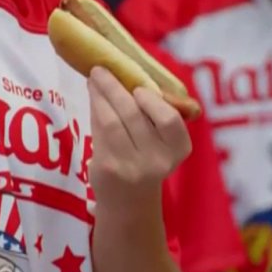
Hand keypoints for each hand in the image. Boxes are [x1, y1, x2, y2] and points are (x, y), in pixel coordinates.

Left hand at [86, 66, 191, 212]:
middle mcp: (157, 161)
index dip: (153, 101)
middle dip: (115, 88)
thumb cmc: (148, 159)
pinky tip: (93, 97)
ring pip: (111, 121)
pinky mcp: (107, 169)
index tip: (138, 88)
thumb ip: (155, 113)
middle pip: (133, 115)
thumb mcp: (163, 142)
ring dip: (100, 95)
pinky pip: (99, 131)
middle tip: (101, 69)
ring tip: (94, 78)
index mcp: (178, 150)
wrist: (130, 202)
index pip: (170, 121)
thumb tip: (131, 73)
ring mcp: (130, 167)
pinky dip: (95, 109)